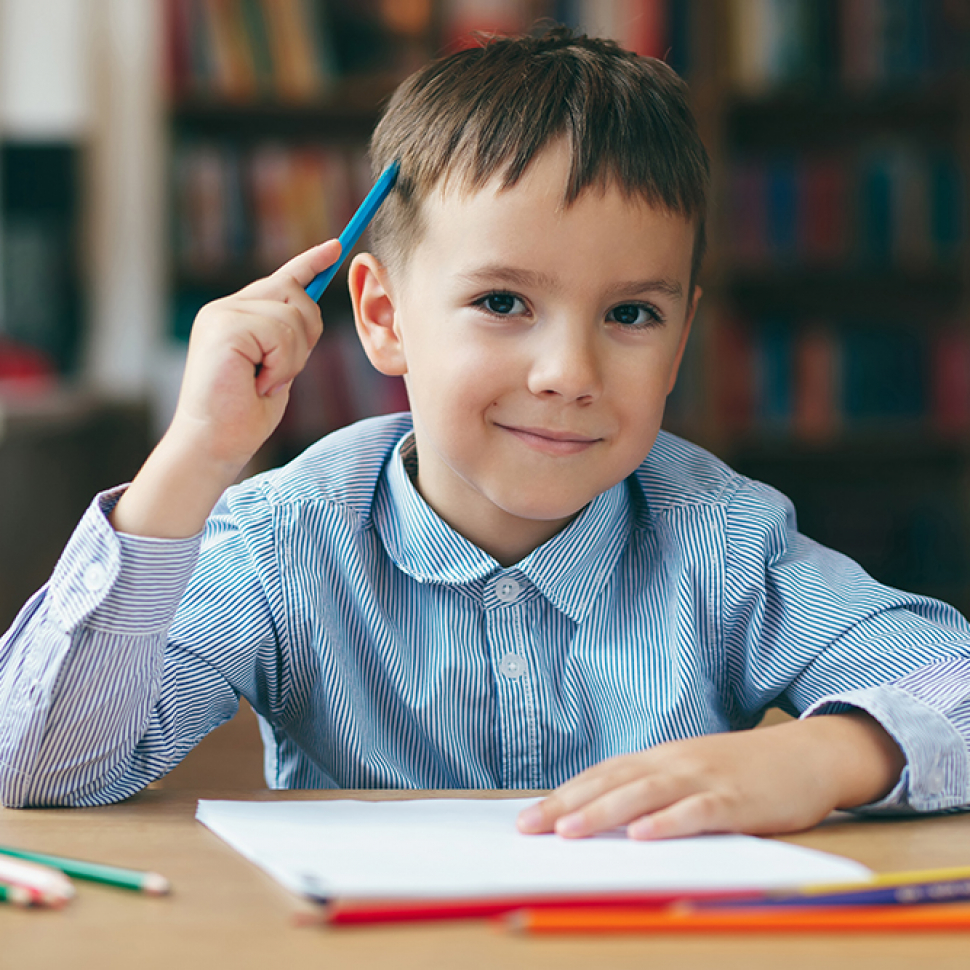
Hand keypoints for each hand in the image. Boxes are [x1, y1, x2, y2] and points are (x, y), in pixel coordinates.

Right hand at [170, 240, 339, 471]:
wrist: (213, 444)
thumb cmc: (243, 415)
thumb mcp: (275, 368)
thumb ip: (286, 338)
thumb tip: (309, 309)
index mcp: (236, 315)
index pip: (280, 279)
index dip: (310, 263)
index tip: (334, 248)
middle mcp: (226, 308)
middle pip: (297, 296)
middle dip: (306, 336)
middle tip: (280, 373)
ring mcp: (223, 315)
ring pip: (293, 318)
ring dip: (292, 360)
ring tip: (265, 382)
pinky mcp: (225, 328)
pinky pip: (281, 335)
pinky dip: (281, 367)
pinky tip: (259, 384)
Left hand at [517, 712, 904, 840]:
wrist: (808, 754)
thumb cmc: (745, 771)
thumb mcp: (693, 775)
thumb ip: (657, 792)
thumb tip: (610, 820)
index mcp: (661, 759)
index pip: (601, 775)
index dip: (563, 796)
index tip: (527, 818)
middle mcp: (674, 763)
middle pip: (611, 782)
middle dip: (566, 805)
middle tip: (528, 828)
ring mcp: (704, 778)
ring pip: (644, 794)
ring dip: (603, 812)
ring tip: (568, 832)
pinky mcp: (735, 798)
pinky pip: (696, 812)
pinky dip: (668, 823)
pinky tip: (642, 837)